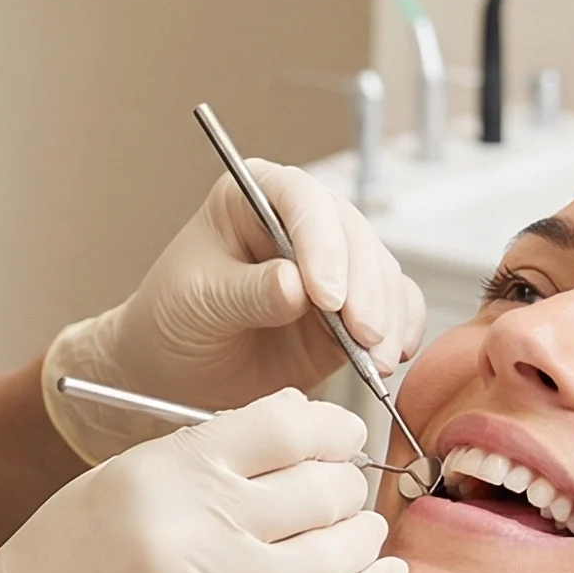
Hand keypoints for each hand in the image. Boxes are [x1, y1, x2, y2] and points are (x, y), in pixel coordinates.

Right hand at [0, 390, 406, 572]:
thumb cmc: (58, 568)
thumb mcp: (117, 484)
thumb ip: (203, 456)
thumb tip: (297, 423)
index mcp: (163, 468)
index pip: (284, 423)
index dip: (329, 425)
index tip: (340, 434)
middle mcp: (192, 523)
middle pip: (319, 485)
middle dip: (350, 484)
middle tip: (351, 490)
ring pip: (333, 553)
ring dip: (362, 539)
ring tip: (364, 536)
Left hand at [43, 163, 426, 460]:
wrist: (176, 375)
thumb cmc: (172, 322)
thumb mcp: (196, 303)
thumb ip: (246, 292)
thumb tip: (295, 286)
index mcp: (252, 197)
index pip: (299, 198)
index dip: (321, 242)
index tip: (325, 295)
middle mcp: (298, 223)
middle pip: (351, 233)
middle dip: (364, 286)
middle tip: (363, 334)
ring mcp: (331, 264)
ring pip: (379, 271)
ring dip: (385, 314)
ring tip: (375, 359)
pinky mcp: (352, 306)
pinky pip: (394, 306)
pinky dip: (401, 330)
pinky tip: (390, 357)